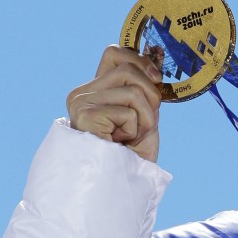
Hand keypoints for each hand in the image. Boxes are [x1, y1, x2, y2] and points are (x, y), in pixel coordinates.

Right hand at [66, 45, 163, 161]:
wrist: (119, 184)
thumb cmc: (131, 155)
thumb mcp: (143, 115)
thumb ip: (144, 89)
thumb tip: (156, 58)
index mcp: (94, 90)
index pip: (114, 53)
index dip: (140, 60)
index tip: (157, 78)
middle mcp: (81, 93)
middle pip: (129, 69)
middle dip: (150, 97)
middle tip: (144, 123)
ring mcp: (80, 103)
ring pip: (133, 91)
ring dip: (145, 118)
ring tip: (132, 136)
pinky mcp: (85, 116)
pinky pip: (129, 111)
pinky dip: (136, 130)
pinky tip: (122, 143)